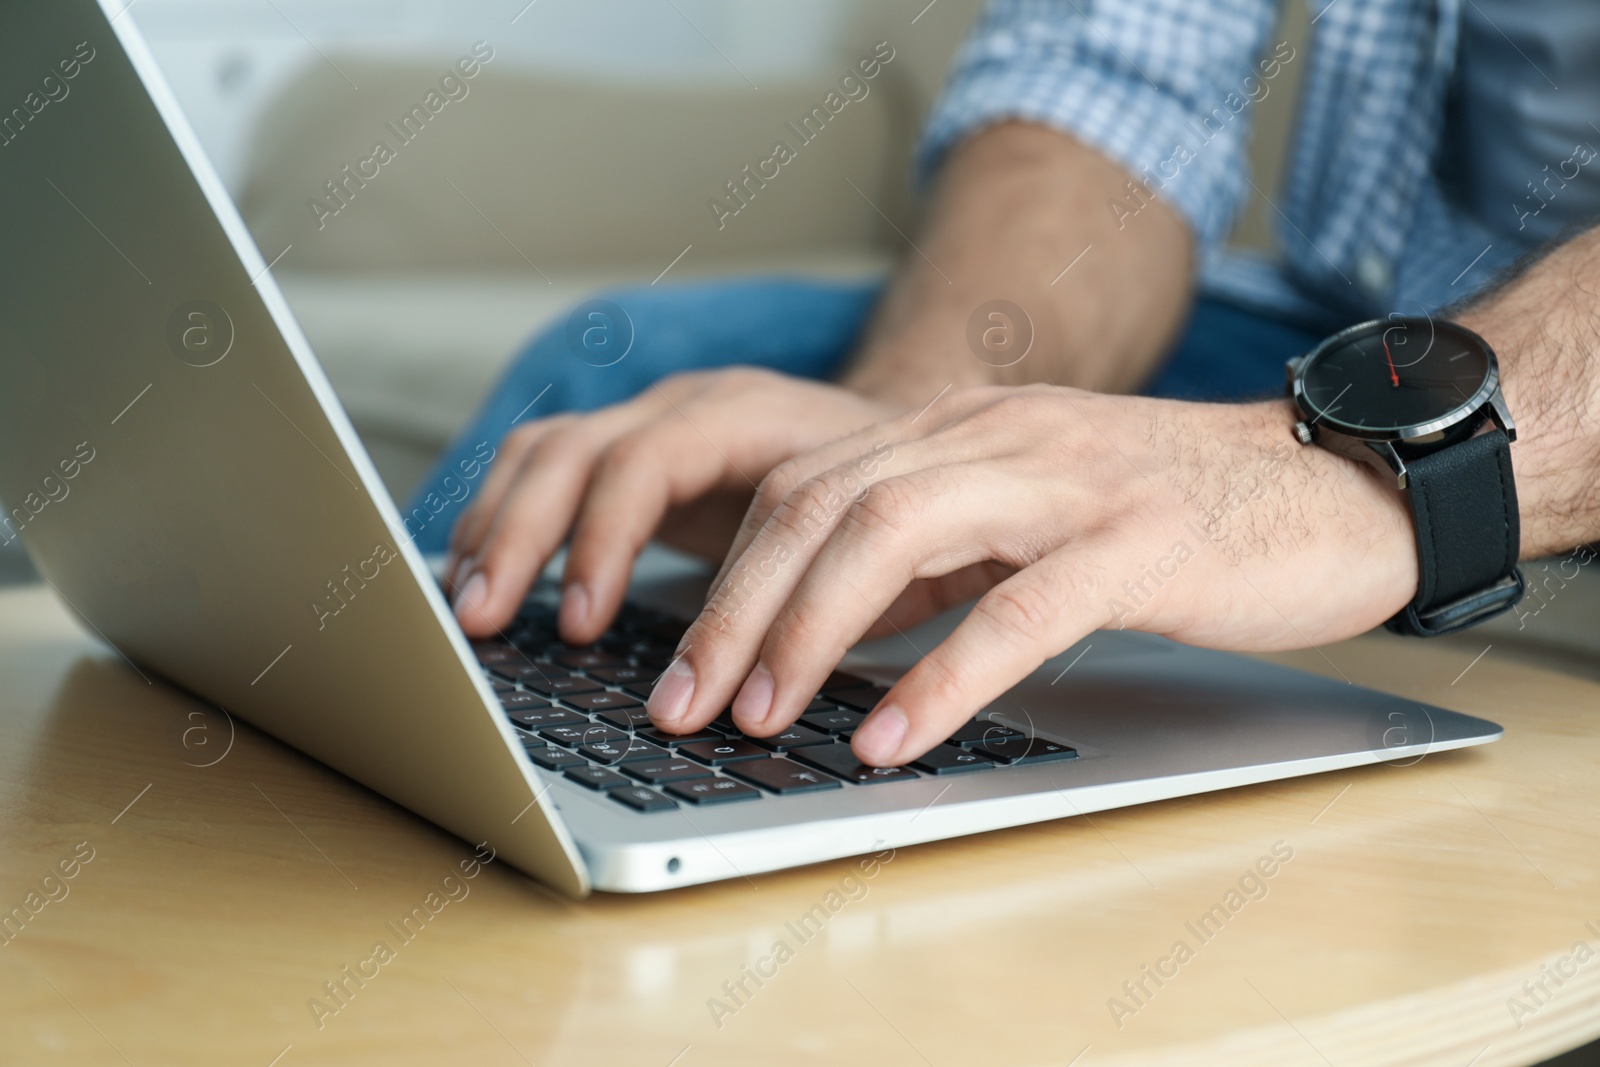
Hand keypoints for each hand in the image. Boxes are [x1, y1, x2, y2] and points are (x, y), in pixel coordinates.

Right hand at [446, 368, 897, 640]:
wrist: (915, 441)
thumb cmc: (907, 499)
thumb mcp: (888, 541)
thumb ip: (830, 597)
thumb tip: (775, 690)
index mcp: (751, 415)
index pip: (648, 462)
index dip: (605, 542)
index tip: (583, 626)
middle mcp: (692, 405)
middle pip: (576, 451)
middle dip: (520, 538)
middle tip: (486, 623)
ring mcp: (658, 420)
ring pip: (547, 452)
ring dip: (497, 528)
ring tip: (471, 608)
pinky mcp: (638, 450)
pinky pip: (549, 466)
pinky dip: (507, 517)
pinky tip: (483, 574)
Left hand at [646, 385, 1417, 764]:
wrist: (1329, 480)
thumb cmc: (1172, 513)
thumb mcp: (1025, 513)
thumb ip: (935, 550)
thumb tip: (831, 630)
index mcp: (960, 429)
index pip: (806, 483)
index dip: (727, 573)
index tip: (678, 663)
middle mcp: (995, 437)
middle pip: (824, 503)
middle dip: (737, 608)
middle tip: (684, 703)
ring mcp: (1066, 482)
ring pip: (894, 531)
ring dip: (808, 630)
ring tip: (760, 716)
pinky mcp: (1139, 541)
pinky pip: (1018, 606)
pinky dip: (943, 674)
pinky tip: (891, 735)